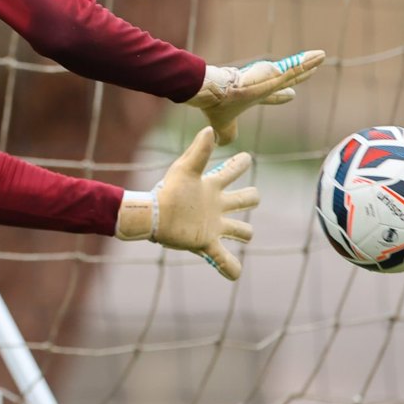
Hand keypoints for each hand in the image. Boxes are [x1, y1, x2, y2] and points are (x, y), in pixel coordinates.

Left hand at [115, 127, 258, 280]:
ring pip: (240, 230)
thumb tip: (210, 129)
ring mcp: (213, 226)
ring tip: (246, 236)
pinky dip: (231, 268)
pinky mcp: (205, 243)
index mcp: (212, 187)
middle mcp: (216, 206)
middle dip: (251, 197)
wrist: (151, 216)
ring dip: (245, 233)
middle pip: (244, 200)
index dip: (241, 164)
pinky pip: (223, 259)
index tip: (244, 158)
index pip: (233, 172)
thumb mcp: (185, 170)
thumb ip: (199, 151)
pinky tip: (236, 275)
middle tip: (252, 196)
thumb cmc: (167, 191)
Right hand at [187, 49, 325, 145]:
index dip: (281, 96)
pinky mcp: (273, 74)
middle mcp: (262, 84)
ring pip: (294, 70)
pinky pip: (295, 67)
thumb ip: (227, 134)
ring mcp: (268, 78)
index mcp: (252, 96)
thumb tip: (223, 144)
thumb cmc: (215, 107)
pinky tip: (320, 56)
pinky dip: (308, 62)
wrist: (212, 93)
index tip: (291, 96)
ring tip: (321, 56)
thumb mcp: (223, 126)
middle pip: (286, 79)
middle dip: (299, 75)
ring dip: (308, 63)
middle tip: (312, 70)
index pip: (271, 95)